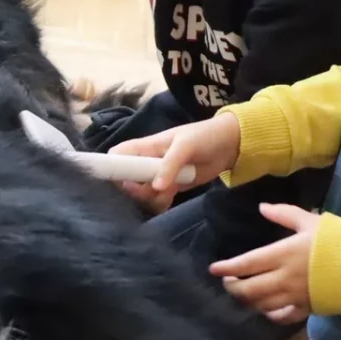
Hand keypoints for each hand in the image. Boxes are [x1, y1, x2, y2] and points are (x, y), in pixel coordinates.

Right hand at [108, 112, 239, 212]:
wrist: (229, 146)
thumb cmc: (203, 137)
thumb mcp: (185, 146)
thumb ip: (169, 165)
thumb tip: (155, 187)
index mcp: (146, 146)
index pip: (117, 155)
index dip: (111, 167)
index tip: (118, 181)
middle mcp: (148, 162)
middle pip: (126, 179)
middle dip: (133, 190)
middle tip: (149, 191)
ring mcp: (159, 176)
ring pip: (141, 193)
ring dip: (149, 198)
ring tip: (167, 193)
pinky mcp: (171, 187)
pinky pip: (157, 199)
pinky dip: (160, 203)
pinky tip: (170, 199)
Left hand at [209, 204, 320, 322]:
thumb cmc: (340, 240)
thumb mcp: (311, 221)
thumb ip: (284, 214)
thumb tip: (261, 208)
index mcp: (282, 255)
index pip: (246, 264)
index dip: (227, 268)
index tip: (213, 269)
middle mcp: (283, 279)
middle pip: (248, 290)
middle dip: (233, 287)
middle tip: (227, 281)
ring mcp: (294, 298)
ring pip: (260, 305)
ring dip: (247, 301)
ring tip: (243, 294)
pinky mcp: (307, 310)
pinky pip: (281, 317)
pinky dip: (269, 315)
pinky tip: (266, 310)